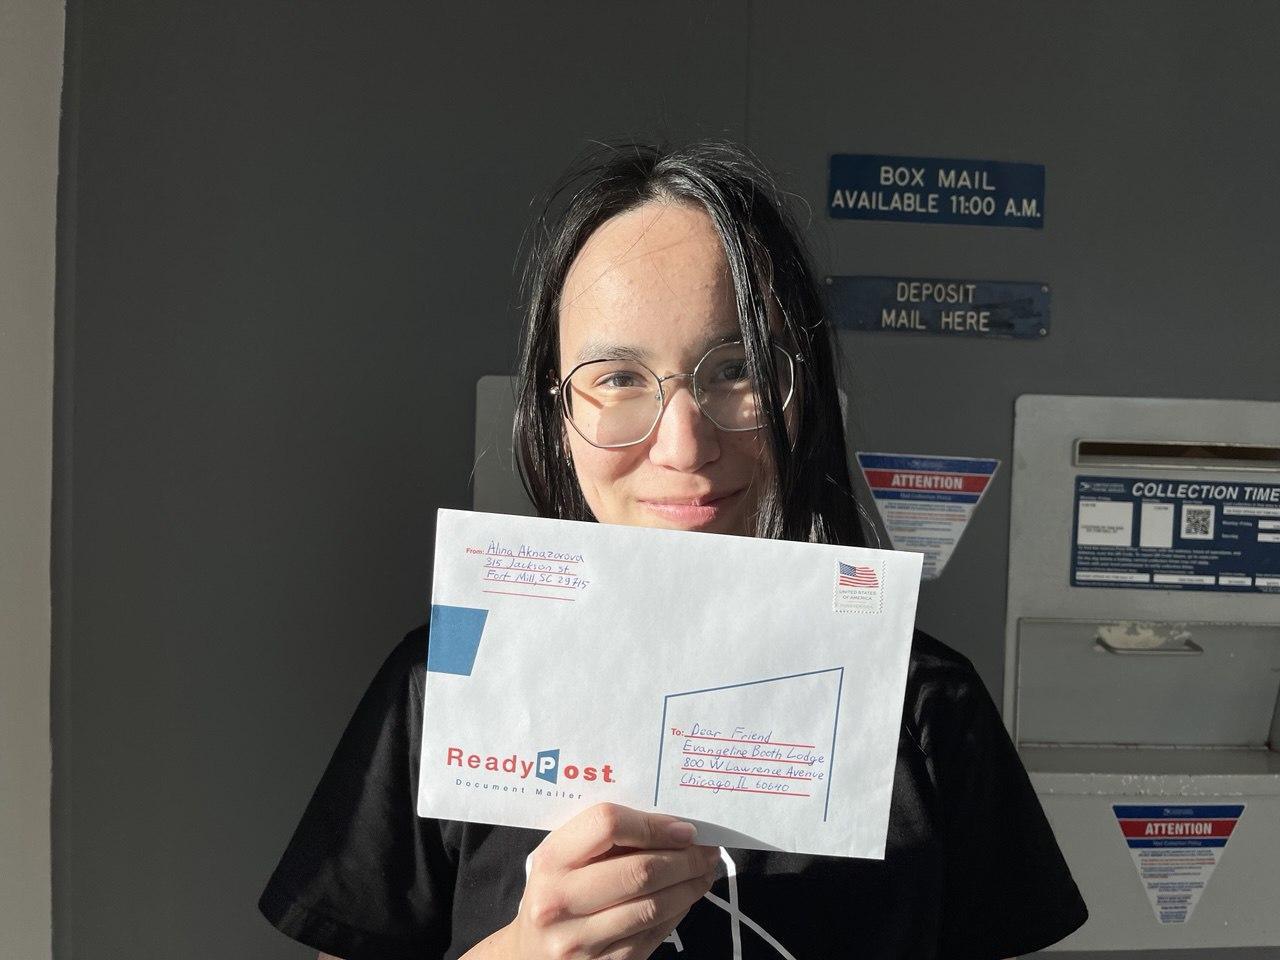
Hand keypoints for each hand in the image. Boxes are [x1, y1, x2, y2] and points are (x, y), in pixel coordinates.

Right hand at [496, 802, 718, 959]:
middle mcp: (559, 902)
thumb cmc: (555, 892)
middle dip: (684, 859)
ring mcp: (579, 942)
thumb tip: (673, 826)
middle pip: (639, 871)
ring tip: (704, 872)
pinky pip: (651, 936)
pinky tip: (686, 898)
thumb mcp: (563, 857)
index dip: (654, 825)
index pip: (607, 825)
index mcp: (551, 860)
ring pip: (652, 907)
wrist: (528, 955)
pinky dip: (678, 913)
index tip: (684, 829)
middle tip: (707, 851)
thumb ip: (604, 838)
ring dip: (689, 886)